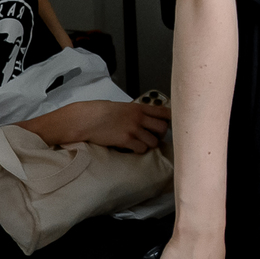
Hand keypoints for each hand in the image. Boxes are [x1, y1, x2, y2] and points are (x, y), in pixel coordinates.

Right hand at [42, 100, 170, 150]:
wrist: (87, 119)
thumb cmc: (102, 111)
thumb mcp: (123, 107)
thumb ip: (136, 112)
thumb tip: (146, 118)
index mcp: (139, 108)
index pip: (164, 112)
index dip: (171, 119)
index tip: (172, 124)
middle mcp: (139, 118)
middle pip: (163, 128)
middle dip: (161, 135)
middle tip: (154, 137)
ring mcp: (133, 129)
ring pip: (154, 141)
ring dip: (151, 144)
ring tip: (143, 144)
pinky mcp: (126, 140)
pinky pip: (142, 149)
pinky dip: (140, 150)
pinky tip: (134, 149)